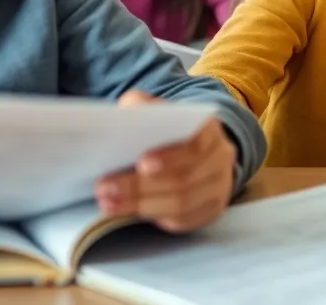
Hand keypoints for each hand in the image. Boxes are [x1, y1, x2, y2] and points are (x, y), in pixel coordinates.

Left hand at [95, 91, 236, 232]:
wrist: (195, 152)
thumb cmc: (168, 131)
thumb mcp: (155, 110)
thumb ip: (142, 106)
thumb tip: (128, 110)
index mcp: (210, 129)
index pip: (196, 144)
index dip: (170, 156)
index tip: (140, 163)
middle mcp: (220, 159)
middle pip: (184, 178)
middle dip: (140, 186)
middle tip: (105, 188)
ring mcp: (218, 187)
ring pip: (182, 203)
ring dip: (141, 205)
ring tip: (108, 203)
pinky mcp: (210, 209)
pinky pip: (183, 220)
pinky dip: (154, 217)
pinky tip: (128, 213)